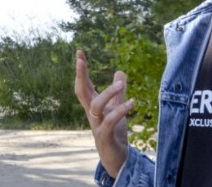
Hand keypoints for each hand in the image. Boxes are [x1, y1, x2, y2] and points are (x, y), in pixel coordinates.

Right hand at [75, 49, 132, 177]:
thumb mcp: (117, 109)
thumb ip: (118, 93)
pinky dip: (120, 110)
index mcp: (93, 105)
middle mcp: (91, 113)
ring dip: (108, 93)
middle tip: (81, 59)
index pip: (84, 84)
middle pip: (80, 92)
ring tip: (122, 84)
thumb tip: (120, 71)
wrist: (117, 159)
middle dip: (80, 75)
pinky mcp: (105, 136)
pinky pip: (110, 121)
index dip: (82, 69)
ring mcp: (96, 125)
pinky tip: (132, 102)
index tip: (79, 52)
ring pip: (96, 105)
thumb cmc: (114, 133)